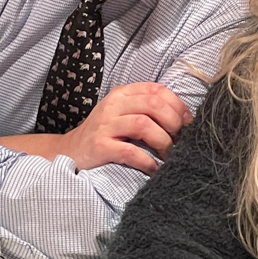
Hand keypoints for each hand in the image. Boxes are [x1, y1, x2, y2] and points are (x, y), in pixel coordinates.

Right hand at [58, 82, 193, 175]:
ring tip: (170, 155)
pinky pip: (130, 152)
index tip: (188, 122)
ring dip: (163, 141)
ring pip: (143, 125)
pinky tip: (154, 169)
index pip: (156, 90)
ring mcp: (104, 125)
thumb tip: (183, 119)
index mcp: (122, 93)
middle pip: (153, 104)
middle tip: (181, 140)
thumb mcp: (123, 113)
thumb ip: (146, 110)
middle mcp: (113, 105)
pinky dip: (147, 161)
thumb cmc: (104, 133)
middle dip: (174, 122)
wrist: (69, 152)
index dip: (178, 105)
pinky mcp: (99, 147)